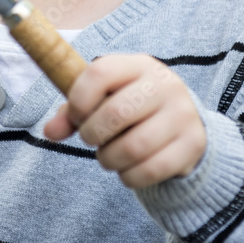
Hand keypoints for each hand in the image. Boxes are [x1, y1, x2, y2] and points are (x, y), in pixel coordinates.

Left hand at [43, 54, 206, 188]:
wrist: (186, 125)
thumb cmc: (134, 109)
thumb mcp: (106, 99)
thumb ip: (74, 112)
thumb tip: (50, 131)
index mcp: (139, 65)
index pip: (99, 72)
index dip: (78, 99)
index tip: (77, 116)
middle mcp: (165, 84)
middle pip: (115, 113)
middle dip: (92, 134)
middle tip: (93, 139)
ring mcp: (182, 114)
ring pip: (132, 147)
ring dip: (109, 159)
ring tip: (109, 155)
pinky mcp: (193, 144)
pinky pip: (150, 170)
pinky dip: (129, 177)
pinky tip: (128, 168)